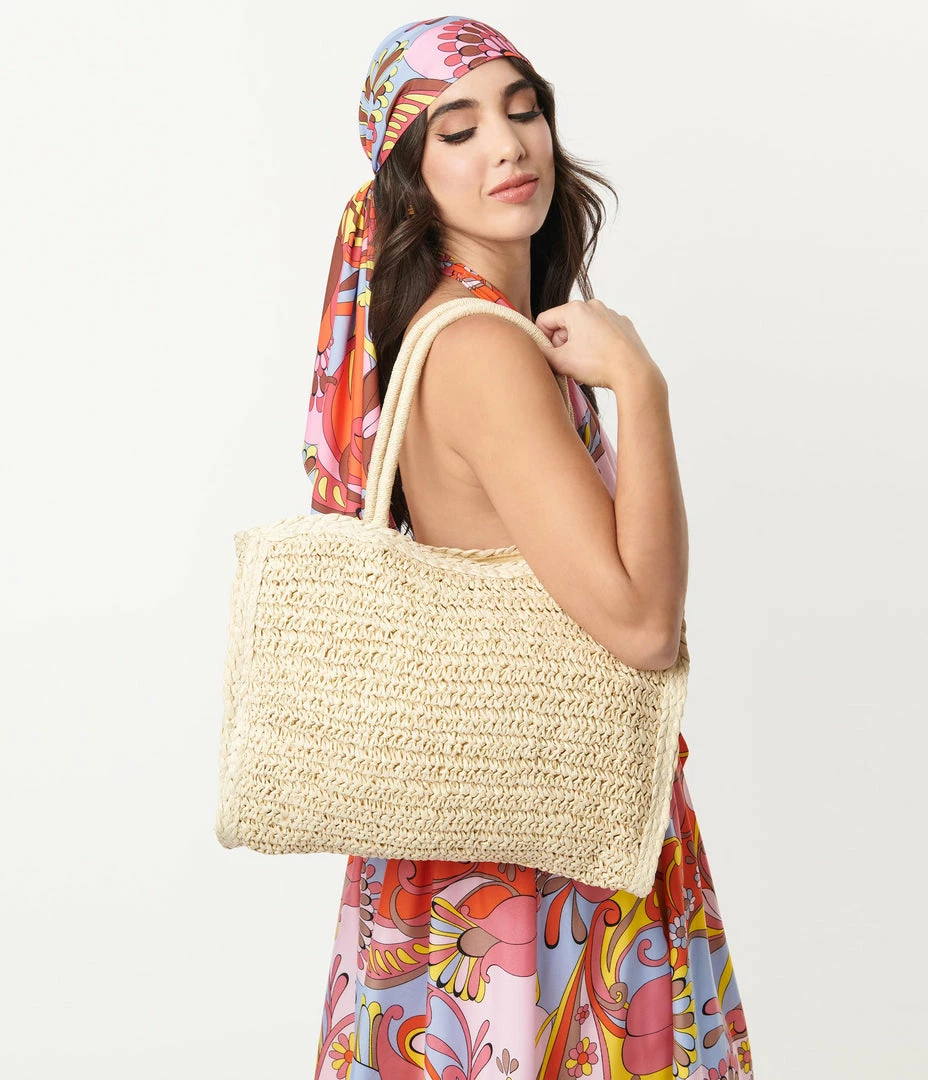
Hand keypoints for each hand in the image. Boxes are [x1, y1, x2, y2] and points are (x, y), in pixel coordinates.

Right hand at [534, 299, 665, 391]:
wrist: (634, 373)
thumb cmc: (599, 365)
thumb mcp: (561, 362)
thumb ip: (541, 352)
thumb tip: (533, 348)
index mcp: (576, 309)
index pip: (544, 320)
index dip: (542, 340)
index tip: (550, 356)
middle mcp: (594, 306)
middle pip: (564, 324)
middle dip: (562, 344)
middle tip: (569, 364)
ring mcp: (611, 314)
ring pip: (584, 330)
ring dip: (579, 346)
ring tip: (586, 365)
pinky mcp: (624, 325)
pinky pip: (601, 333)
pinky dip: (597, 345)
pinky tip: (601, 360)